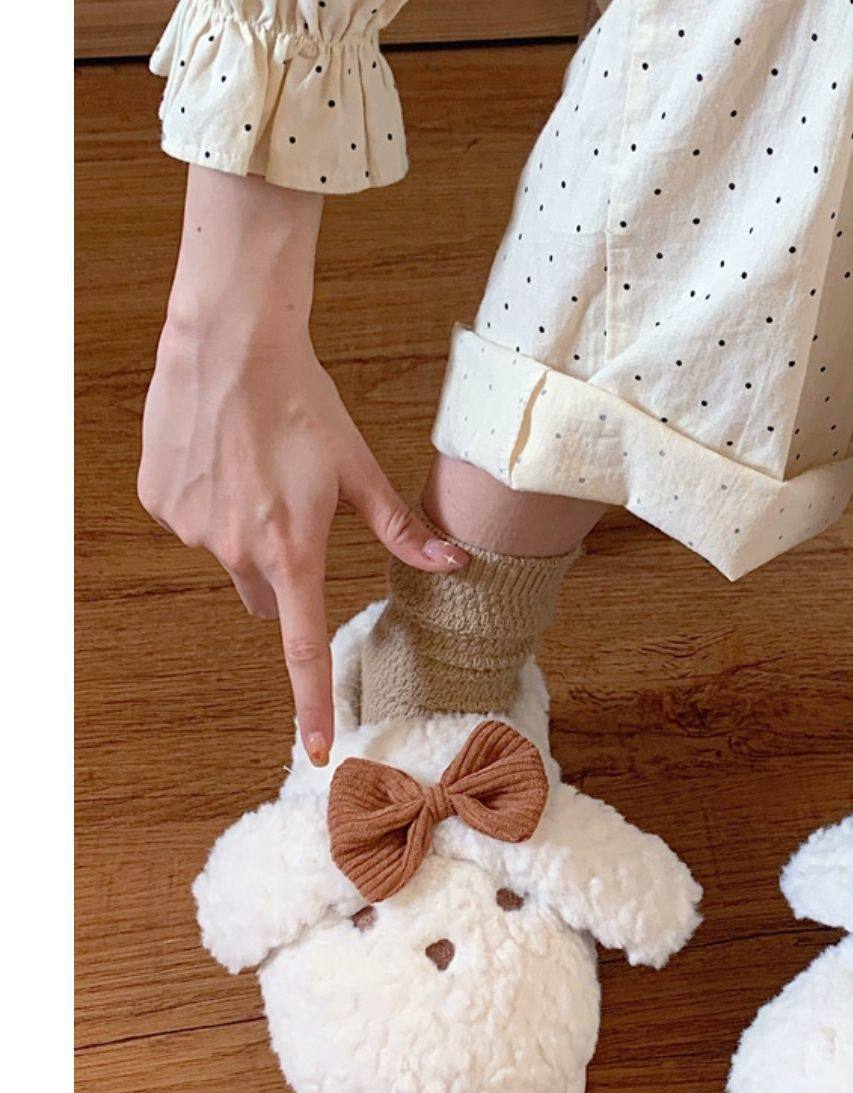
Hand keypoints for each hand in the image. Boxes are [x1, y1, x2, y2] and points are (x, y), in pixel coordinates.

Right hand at [138, 169, 466, 761]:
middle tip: (295, 514)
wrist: (229, 343)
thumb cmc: (303, 404)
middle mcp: (235, 550)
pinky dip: (209, 499)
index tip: (317, 749)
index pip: (304, 646)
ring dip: (244, 528)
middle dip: (282, 572)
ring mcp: (190, 527)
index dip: (313, 702)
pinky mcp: (159, 499)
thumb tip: (455, 566)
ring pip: (226, 552)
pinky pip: (192, 519)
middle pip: (265, 594)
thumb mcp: (358, 469)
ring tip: (256, 464)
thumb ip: (403, 530)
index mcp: (293, 551)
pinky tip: (223, 452)